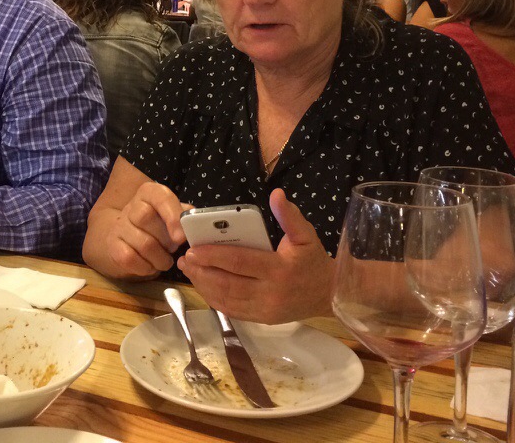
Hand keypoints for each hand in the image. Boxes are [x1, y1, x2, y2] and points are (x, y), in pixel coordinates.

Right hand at [90, 181, 186, 278]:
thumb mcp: (172, 215)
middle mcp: (131, 206)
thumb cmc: (158, 225)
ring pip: (142, 243)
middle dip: (166, 240)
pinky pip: (129, 259)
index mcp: (149, 194)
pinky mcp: (113, 245)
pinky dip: (145, 268)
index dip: (172, 215)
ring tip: (165, 261)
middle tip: (173, 249)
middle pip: (146, 218)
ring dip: (160, 259)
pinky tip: (151, 266)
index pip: (160, 197)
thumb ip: (185, 216)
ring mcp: (119, 226)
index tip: (181, 237)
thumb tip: (196, 223)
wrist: (128, 236)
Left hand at [177, 189, 333, 323]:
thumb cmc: (313, 261)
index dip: (214, 256)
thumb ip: (289, 215)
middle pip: (227, 283)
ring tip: (189, 270)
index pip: (239, 262)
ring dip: (203, 285)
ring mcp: (264, 310)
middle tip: (185, 259)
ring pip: (226, 299)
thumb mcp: (306, 235)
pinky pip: (231, 311)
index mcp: (279, 270)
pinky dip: (213, 298)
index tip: (194, 249)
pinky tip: (203, 285)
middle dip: (202, 271)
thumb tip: (276, 194)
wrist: (329, 295)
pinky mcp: (261, 319)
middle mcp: (270, 293)